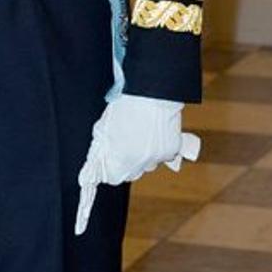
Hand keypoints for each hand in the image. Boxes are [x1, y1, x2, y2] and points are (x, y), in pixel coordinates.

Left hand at [75, 93, 200, 234]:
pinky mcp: (172, 150)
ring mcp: (158, 157)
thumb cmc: (126, 107)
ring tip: (141, 137)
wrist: (151, 93)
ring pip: (148, 165)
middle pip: (131, 173)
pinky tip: (154, 135)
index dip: (111, 169)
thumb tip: (99, 161)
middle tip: (126, 146)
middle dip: (127, 164)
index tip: (110, 162)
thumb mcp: (105, 129)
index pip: (113, 177)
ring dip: (144, 157)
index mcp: (122, 157)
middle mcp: (141, 161)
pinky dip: (159, 149)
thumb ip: (102, 149)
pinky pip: (163, 157)